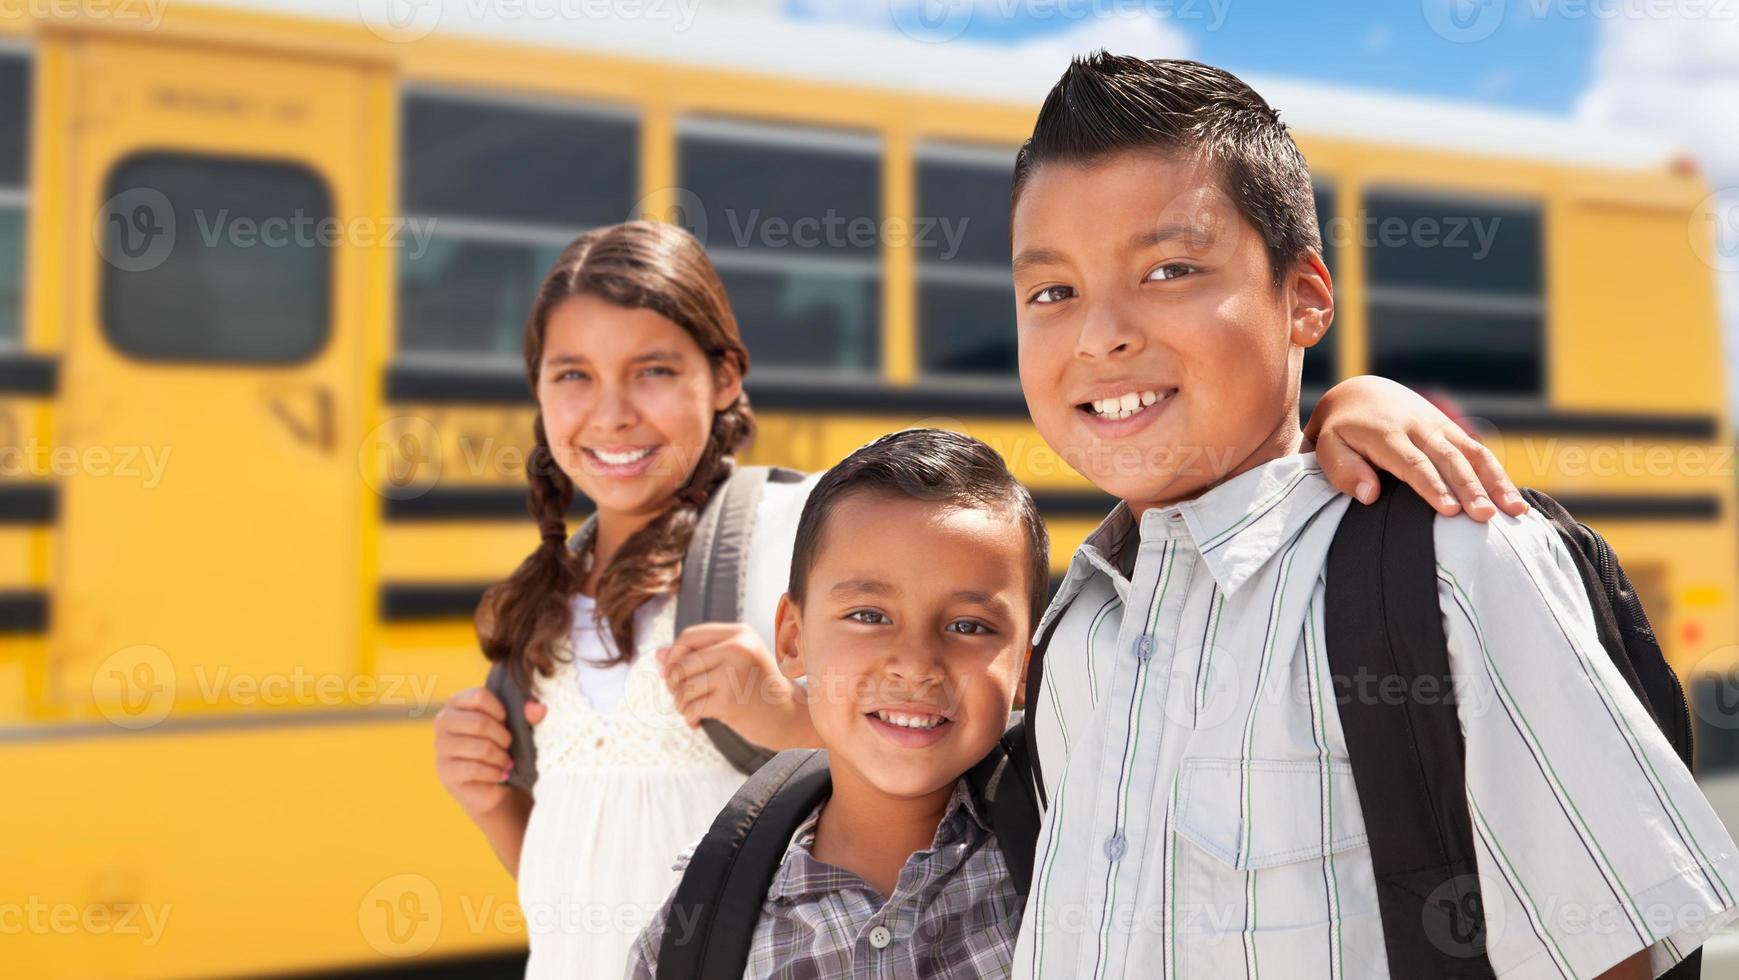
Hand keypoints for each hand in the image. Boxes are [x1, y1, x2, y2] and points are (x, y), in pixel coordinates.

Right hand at [433, 686, 543, 816]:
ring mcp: (440, 746)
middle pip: (479, 723)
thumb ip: (526, 714)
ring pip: (480, 748)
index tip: (507, 722)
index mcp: (458, 702)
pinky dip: (494, 773)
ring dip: (501, 758)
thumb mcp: (515, 727)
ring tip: (507, 762)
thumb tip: (539, 709)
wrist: (491, 785)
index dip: (500, 711)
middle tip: (509, 747)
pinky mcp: (444, 770)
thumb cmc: (501, 747)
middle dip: (503, 738)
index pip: (480, 696)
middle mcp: (443, 720)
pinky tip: (501, 774)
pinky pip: (475, 769)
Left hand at [657, 623, 808, 749]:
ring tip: (689, 711)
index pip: (689, 636)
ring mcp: (733, 673)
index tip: (669, 675)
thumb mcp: (733, 664)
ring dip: (680, 703)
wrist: (789, 716)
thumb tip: (657, 655)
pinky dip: (688, 717)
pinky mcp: (730, 700)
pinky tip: (696, 722)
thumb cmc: (757, 689)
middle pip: (682, 663)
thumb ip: (697, 657)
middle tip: (680, 698)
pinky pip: (692, 707)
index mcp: (739, 634)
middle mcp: (737, 648)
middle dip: (673, 684)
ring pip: (684, 686)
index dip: (673, 656)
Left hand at [1306, 375, 1526, 520]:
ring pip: (1472, 453)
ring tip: (1514, 512)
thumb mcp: (1328, 445)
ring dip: (1495, 483)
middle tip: (1484, 517)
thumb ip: (1343, 469)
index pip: (1413, 462)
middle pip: (1448, 459)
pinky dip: (1498, 475)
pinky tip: (1515, 501)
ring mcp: (1439, 426)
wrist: (1360, 393)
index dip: (1432, 486)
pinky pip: (1479, 452)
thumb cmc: (1340, 430)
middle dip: (1469, 488)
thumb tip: (1370, 495)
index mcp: (1386, 433)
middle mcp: (1418, 427)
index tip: (1449, 511)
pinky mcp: (1451, 430)